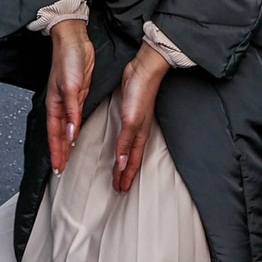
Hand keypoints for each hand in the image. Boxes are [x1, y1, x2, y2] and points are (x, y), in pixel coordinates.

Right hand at [44, 18, 92, 173]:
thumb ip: (71, 113)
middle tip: (61, 169)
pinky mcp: (79, 95)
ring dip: (66, 143)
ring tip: (67, 158)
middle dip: (59, 152)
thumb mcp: (71, 88)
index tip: (57, 168)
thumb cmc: (68, 61)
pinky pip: (75, 118)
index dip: (56, 151)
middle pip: (59, 134)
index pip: (54, 134)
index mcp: (54, 104)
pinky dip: (74, 129)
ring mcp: (69, 100)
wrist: (74, 41)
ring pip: (67, 128)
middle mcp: (60, 105)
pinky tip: (75, 136)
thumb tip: (71, 135)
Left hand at [112, 45, 169, 191]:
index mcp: (139, 135)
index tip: (120, 189)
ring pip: (128, 149)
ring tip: (118, 173)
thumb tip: (121, 164)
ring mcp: (134, 123)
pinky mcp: (129, 114)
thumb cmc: (139, 94)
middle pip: (130, 159)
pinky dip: (122, 147)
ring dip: (123, 162)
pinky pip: (125, 137)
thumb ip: (125, 142)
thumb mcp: (131, 120)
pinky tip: (119, 146)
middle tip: (119, 188)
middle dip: (125, 174)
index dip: (126, 176)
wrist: (143, 71)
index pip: (131, 162)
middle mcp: (138, 132)